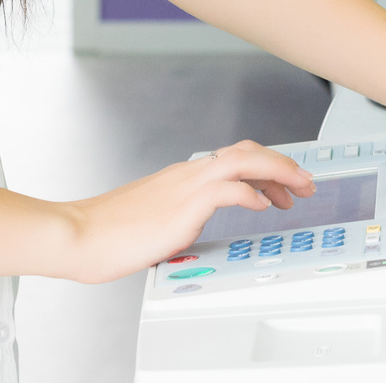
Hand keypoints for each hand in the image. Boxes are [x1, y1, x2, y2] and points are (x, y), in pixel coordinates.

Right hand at [52, 140, 315, 283]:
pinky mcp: (182, 206)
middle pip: (246, 151)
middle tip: (305, 181)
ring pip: (244, 161)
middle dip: (282, 164)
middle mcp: (188, 174)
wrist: (79, 234)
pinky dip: (251, 193)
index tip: (284, 182)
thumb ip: (176, 217)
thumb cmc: (108, 232)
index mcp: (182, 177)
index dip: (265, 165)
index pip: (234, 157)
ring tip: (298, 189)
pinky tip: (262, 205)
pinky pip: (227, 189)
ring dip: (278, 172)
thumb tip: (190, 228)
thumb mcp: (153, 219)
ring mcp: (185, 186)